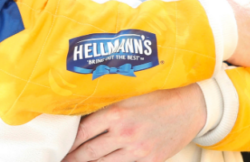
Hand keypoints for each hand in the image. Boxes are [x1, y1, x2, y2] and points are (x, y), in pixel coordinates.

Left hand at [63, 85, 205, 161]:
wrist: (190, 108)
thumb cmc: (158, 96)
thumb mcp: (128, 94)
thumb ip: (107, 106)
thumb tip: (82, 115)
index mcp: (116, 113)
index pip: (82, 132)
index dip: (68, 142)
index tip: (59, 146)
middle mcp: (124, 133)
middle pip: (89, 152)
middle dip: (73, 159)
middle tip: (60, 161)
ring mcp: (137, 150)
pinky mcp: (149, 161)